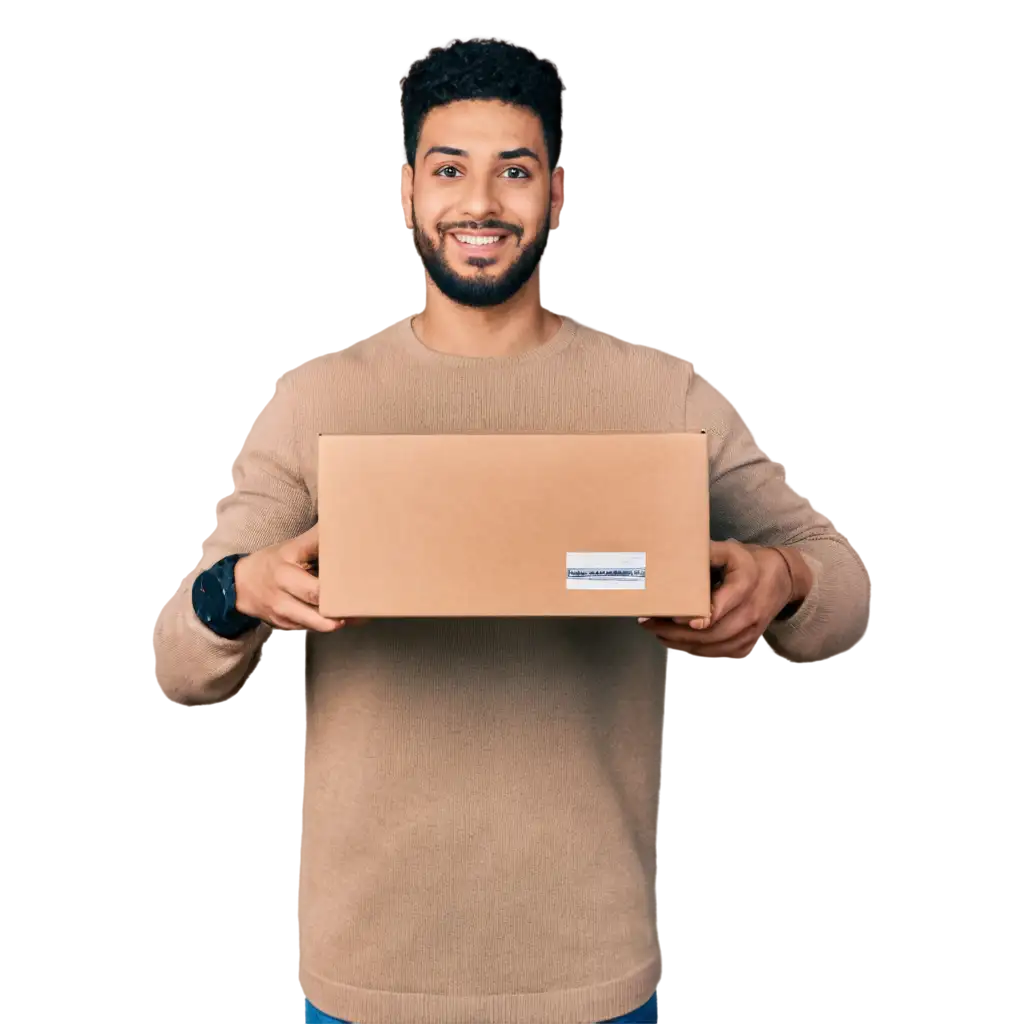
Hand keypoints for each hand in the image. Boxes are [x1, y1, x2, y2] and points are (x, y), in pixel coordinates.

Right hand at [233, 522, 369, 632]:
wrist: (241, 586)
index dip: (336, 589)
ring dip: (340, 621)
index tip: (357, 585)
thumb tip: (340, 524)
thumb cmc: (274, 562)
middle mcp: (282, 597)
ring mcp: (284, 615)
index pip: (314, 587)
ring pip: (316, 624)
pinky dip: (329, 624)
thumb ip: (316, 539)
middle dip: (341, 609)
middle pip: (317, 608)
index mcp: (285, 574)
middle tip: (365, 604)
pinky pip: (312, 628)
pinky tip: (347, 619)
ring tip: (362, 616)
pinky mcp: (287, 627)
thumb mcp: (291, 547)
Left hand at [639, 540, 792, 660]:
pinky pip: (718, 655)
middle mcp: (750, 612)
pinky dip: (694, 652)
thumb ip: (706, 552)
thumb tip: (675, 552)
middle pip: (711, 632)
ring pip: (713, 647)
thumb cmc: (748, 562)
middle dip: (677, 632)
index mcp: (745, 585)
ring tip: (656, 632)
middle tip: (649, 624)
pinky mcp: (747, 644)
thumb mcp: (730, 550)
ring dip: (681, 644)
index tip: (675, 616)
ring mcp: (750, 632)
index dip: (699, 615)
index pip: (721, 606)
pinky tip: (674, 643)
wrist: (781, 579)